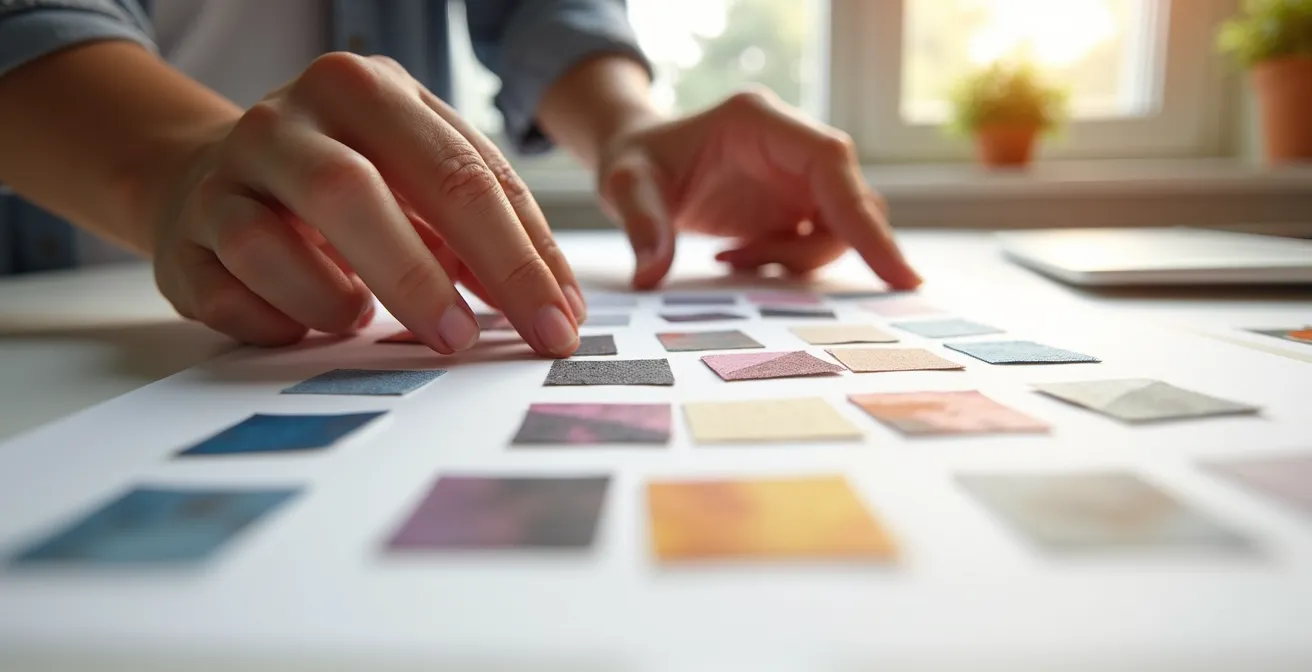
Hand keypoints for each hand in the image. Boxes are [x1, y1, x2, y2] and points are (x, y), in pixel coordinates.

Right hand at [152, 53, 585, 355]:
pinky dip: (277, 321)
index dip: (519, 256)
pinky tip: (302, 324)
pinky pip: (227, 295)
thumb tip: (553, 304)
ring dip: (332, 299)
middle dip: (427, 279)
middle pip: (360, 192)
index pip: (461, 173)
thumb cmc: (346, 184)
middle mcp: (289, 118)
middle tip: (467, 341)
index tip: (559, 322)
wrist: (215, 178)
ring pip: (271, 241)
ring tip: (361, 320)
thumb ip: (484, 232)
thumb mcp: (419, 183)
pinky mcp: (183, 237)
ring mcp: (227, 174)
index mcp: (369, 91)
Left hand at [596, 89, 922, 289]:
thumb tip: (650, 274)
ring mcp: (798, 175)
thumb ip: (641, 224)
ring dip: (793, 258)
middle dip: (816, 248)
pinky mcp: (796, 203)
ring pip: (839, 227)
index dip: (866, 219)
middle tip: (752, 263)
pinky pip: (819, 240)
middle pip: (849, 201)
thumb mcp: (625, 186)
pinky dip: (787, 262)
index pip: (832, 164)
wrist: (638, 161)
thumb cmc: (634, 163)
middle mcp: (791, 144)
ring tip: (732, 256)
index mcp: (761, 121)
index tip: (897, 274)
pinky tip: (737, 256)